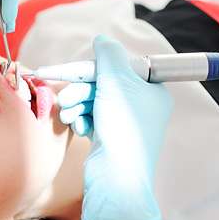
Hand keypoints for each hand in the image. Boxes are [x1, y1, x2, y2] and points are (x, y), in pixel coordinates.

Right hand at [58, 35, 172, 219]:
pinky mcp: (111, 139)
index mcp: (153, 91)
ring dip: (78, 104)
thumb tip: (103, 40)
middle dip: (81, 90)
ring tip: (70, 114)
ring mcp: (125, 124)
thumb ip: (109, 55)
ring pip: (95, 101)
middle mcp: (141, 107)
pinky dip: (82, 119)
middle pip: (104, 84)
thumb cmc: (123, 129)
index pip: (122, 68)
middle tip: (65, 96)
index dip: (97, 69)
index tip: (75, 71)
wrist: (116, 179)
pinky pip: (92, 118)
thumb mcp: (117, 81)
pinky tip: (79, 127)